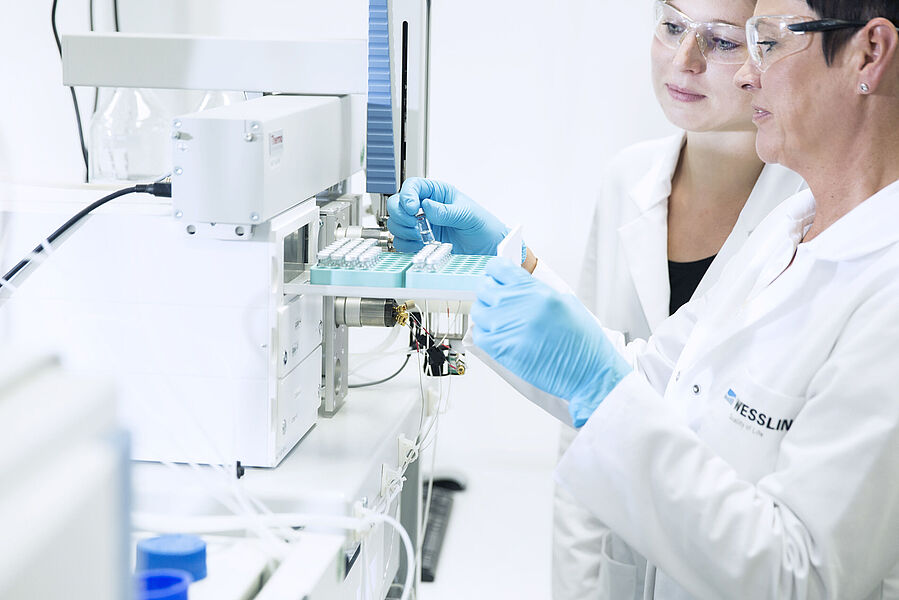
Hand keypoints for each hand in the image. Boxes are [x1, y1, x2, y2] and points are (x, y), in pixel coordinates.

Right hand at [386, 178, 508, 254]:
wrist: (488, 248)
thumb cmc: (482, 226)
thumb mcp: (467, 215)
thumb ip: (446, 211)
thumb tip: (427, 206)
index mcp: (436, 193)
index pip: (412, 187)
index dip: (407, 195)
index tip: (413, 208)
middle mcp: (425, 207)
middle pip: (397, 204)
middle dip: (401, 215)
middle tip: (414, 224)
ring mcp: (420, 225)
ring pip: (396, 223)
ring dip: (404, 230)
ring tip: (421, 236)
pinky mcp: (419, 242)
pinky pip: (402, 241)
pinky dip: (407, 244)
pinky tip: (420, 245)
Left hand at [471, 258, 630, 427]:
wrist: (587, 372)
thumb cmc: (582, 341)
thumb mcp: (564, 302)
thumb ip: (536, 290)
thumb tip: (515, 284)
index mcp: (536, 291)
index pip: (499, 268)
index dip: (496, 271)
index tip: (497, 277)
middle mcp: (519, 305)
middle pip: (484, 288)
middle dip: (489, 291)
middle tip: (498, 299)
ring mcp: (507, 327)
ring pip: (478, 311)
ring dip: (486, 313)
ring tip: (500, 321)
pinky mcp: (501, 349)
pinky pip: (479, 334)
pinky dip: (485, 333)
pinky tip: (498, 336)